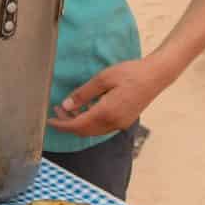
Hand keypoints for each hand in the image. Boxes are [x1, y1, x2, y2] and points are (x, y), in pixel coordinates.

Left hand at [47, 58, 169, 137]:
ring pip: (93, 130)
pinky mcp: (125, 120)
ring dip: (79, 123)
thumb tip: (66, 106)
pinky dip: (90, 121)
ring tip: (67, 109)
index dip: (62, 125)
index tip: (49, 121)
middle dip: (68, 124)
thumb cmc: (129, 73)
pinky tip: (85, 109)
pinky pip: (102, 126)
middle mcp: (114, 123)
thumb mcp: (102, 79)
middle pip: (84, 130)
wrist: (156, 76)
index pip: (78, 125)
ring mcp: (121, 123)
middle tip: (56, 111)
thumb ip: (83, 94)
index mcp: (106, 113)